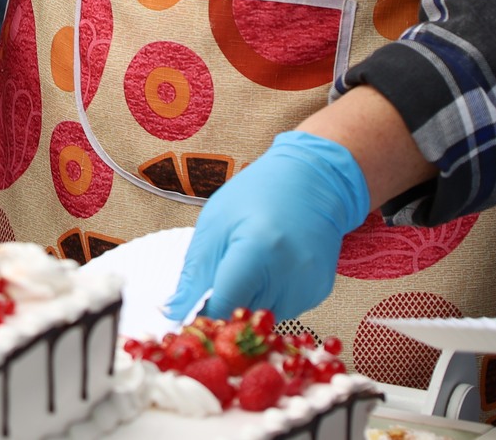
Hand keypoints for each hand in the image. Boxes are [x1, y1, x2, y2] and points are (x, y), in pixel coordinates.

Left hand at [168, 131, 367, 321]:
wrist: (313, 179)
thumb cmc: (258, 193)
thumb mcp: (214, 224)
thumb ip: (195, 274)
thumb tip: (175, 313)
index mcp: (258, 251)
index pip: (222, 308)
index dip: (203, 312)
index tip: (192, 307)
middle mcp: (290, 273)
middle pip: (241, 316)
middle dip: (225, 303)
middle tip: (223, 272)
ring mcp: (309, 285)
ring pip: (261, 317)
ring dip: (248, 301)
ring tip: (252, 262)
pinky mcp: (319, 291)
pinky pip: (283, 309)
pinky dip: (270, 296)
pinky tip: (272, 266)